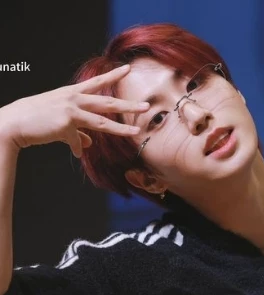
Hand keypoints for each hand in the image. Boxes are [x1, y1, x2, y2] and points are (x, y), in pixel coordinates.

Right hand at [0, 64, 148, 157]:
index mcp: (72, 94)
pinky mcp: (65, 125)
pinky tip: (77, 151)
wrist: (14, 123)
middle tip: (146, 106)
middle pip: (107, 102)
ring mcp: (70, 111)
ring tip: (136, 131)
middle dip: (128, 105)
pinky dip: (77, 147)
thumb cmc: (36, 119)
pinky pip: (77, 142)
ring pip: (101, 121)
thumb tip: (88, 144)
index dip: (113, 75)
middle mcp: (74, 99)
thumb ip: (77, 132)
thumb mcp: (59, 121)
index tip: (127, 69)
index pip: (97, 82)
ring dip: (120, 128)